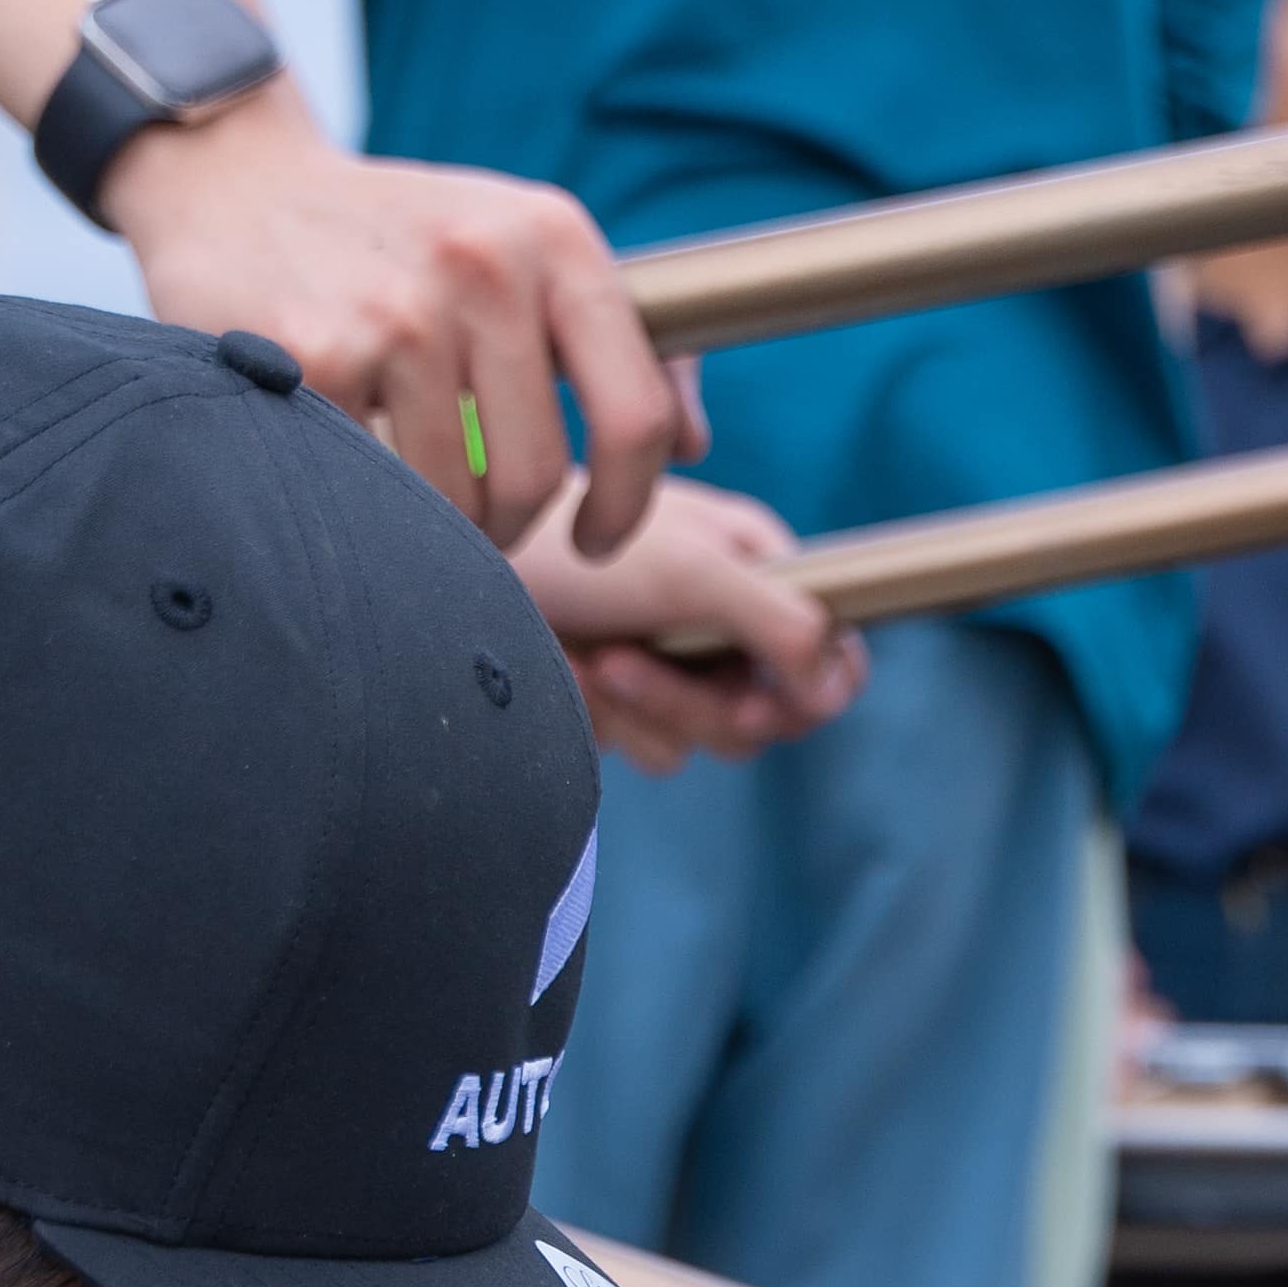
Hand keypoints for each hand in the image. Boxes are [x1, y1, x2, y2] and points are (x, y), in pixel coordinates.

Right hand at [98, 101, 700, 548]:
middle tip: (483, 522)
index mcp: (555, 235)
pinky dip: (368, 498)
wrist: (236, 181)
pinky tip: (345, 459)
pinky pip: (375, 485)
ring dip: (442, 526)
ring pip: (458, 496)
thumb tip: (694, 440)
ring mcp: (399, 310)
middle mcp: (485, 263)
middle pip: (539, 474)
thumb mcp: (519, 245)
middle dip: (515, 525)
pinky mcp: (316, 354)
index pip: (637, 415)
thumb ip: (617, 335)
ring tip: (414, 493)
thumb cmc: (397, 240)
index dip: (630, 502)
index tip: (600, 535)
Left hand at [515, 474, 865, 772]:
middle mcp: (725, 624)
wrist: (450, 550)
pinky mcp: (621, 701)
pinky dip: (599, 717)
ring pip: (697, 744)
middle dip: (688, 701)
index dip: (804, 697)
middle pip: (761, 719)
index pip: (834, 662)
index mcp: (760, 575)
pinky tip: (559, 665)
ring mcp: (672, 666)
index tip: (750, 702)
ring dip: (634, 709)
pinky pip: (642, 748)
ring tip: (581, 652)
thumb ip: (780, 623)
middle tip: (624, 661)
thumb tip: (836, 688)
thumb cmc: (572, 539)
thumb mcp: (690, 571)